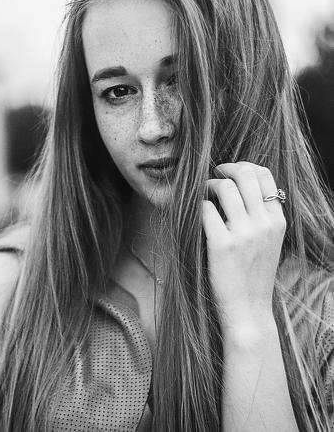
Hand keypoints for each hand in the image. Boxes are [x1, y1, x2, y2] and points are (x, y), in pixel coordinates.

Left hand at [202, 161, 286, 332]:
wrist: (249, 309)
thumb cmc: (254, 274)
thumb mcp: (269, 241)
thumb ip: (261, 215)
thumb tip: (239, 187)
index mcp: (277, 221)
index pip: (265, 175)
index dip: (244, 166)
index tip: (229, 171)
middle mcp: (264, 224)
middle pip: (245, 175)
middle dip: (226, 168)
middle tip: (214, 175)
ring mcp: (244, 234)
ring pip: (225, 188)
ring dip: (209, 185)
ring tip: (204, 194)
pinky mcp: (222, 245)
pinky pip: (205, 210)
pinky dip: (198, 206)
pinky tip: (197, 214)